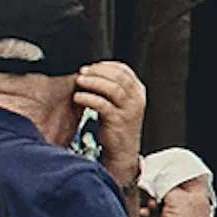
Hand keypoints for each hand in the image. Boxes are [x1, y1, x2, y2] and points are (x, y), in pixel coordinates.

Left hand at [75, 60, 144, 184]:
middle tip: (83, 71)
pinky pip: (103, 105)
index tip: (91, 66)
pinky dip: (89, 98)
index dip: (106, 66)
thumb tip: (90, 71)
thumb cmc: (117, 124)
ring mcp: (129, 111)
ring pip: (113, 88)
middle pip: (118, 77)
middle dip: (98, 72)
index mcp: (138, 92)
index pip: (124, 70)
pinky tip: (78, 97)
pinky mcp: (118, 121)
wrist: (122, 151)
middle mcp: (136, 99)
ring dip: (93, 82)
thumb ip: (112, 87)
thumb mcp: (120, 103)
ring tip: (79, 81)